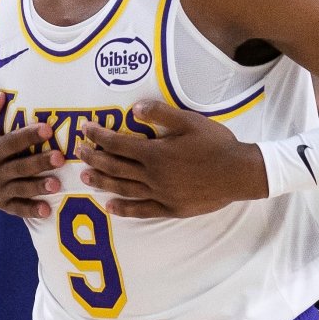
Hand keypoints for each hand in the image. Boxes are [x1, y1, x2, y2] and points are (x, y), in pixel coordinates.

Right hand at [0, 92, 63, 218]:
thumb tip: (0, 95)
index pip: (11, 143)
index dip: (28, 136)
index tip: (47, 129)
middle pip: (19, 167)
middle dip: (39, 163)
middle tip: (60, 157)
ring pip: (21, 189)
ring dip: (38, 187)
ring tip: (57, 185)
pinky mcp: (2, 202)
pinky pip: (17, 208)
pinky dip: (30, 210)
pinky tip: (46, 210)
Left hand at [76, 100, 267, 218]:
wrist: (240, 173)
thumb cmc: (215, 144)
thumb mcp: (189, 121)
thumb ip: (160, 114)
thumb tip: (133, 109)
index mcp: (155, 153)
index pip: (118, 143)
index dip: (99, 136)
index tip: (84, 130)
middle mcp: (153, 175)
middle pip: (115, 167)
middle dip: (94, 158)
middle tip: (78, 152)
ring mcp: (161, 194)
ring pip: (124, 188)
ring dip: (102, 182)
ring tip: (85, 178)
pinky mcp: (170, 208)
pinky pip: (142, 210)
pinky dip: (124, 209)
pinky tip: (110, 207)